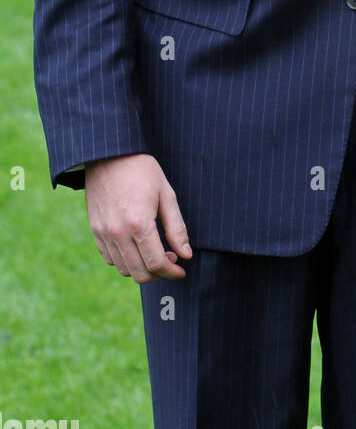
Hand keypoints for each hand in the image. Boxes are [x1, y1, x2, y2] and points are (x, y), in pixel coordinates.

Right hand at [85, 153, 190, 282]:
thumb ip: (176, 228)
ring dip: (142, 268)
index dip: (172, 272)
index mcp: (139, 224)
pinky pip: (109, 258)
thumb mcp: (166, 195)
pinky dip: (125, 261)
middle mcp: (118, 233)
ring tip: (155, 253)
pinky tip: (137, 247)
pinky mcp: (95, 230)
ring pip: (124, 269)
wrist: (110, 154)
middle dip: (159, 274)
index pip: (156, 263)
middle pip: (139, 273)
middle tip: (171, 261)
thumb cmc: (142, 171)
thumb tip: (186, 255)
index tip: (181, 270)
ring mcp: (103, 233)